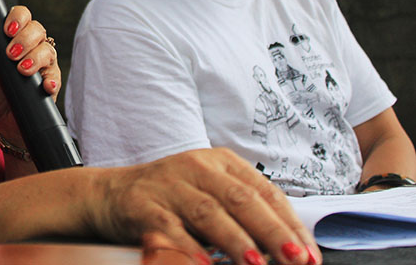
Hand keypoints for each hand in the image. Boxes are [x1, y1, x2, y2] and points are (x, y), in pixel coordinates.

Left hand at [0, 5, 60, 124]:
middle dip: (25, 39)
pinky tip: (44, 85)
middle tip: (10, 54)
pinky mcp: (52, 84)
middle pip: (38, 30)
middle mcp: (34, 47)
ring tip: (21, 70)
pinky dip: (51, 81)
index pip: (23, 16)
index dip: (18, 17)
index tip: (7, 30)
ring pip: (48, 51)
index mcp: (16, 37)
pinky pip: (56, 78)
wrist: (4, 118)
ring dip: (35, 58)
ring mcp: (45, 65)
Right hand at [88, 148, 320, 264]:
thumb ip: (243, 214)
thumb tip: (289, 247)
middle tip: (296, 260)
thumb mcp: (209, 195)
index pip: (264, 191)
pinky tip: (205, 264)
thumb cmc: (169, 200)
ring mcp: (169, 185)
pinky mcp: (144, 206)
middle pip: (242, 200)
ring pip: (210, 213)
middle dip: (273, 232)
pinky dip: (190, 248)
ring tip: (258, 264)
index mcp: (220, 162)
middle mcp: (196, 168)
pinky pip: (171, 228)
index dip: (290, 224)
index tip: (309, 254)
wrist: (109, 194)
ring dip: (237, 242)